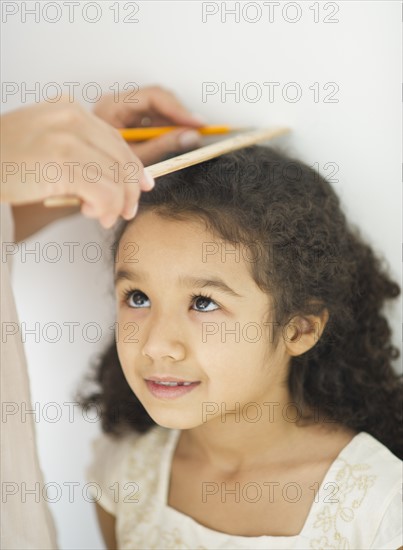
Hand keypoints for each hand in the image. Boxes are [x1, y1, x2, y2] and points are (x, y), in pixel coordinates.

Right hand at [1, 98, 153, 227]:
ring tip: (103, 216)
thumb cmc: (3, 161)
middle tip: (126, 210)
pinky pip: (104, 190)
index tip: (142, 184)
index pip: (114, 138)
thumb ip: (75, 149)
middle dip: (130, 189)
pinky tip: (93, 214)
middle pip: (121, 156)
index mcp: (67, 109)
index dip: (133, 165)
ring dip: (117, 203)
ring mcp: (66, 137)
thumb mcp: (42, 142)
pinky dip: (106, 207)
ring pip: (117, 175)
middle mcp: (71, 117)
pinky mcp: (62, 161)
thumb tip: (110, 177)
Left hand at [93, 85, 203, 164]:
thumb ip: (163, 145)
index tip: (197, 123)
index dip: (179, 110)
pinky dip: (167, 128)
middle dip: (180, 115)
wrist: (84, 174)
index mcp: (113, 107)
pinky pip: (154, 118)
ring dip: (176, 122)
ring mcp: (123, 111)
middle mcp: (118, 104)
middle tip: (199, 130)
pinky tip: (177, 138)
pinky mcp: (129, 120)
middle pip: (158, 99)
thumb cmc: (102, 168)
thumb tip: (192, 136)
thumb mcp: (136, 158)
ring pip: (159, 108)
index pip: (154, 97)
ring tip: (190, 136)